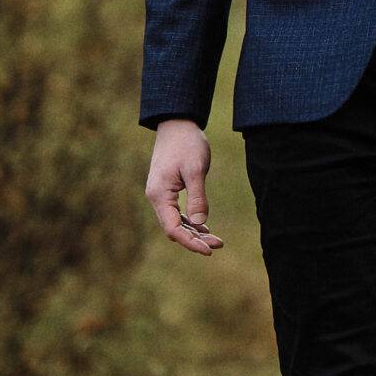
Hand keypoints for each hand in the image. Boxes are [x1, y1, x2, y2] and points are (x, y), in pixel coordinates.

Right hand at [145, 118, 225, 255]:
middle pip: (174, 229)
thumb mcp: (196, 170)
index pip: (172, 229)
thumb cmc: (187, 144)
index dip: (190, 242)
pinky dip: (191, 222)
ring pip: (176, 222)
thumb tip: (199, 224)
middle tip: (218, 245)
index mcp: (159, 195)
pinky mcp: (168, 191)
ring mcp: (161, 195)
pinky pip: (178, 213)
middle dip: (195, 240)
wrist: (177, 124)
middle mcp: (156, 197)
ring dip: (194, 232)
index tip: (208, 250)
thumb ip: (197, 197)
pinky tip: (205, 228)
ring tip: (216, 241)